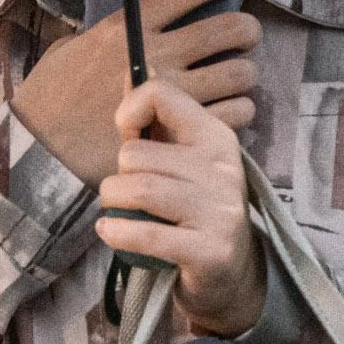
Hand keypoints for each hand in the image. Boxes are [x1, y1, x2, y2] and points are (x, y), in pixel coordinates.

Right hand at [11, 0, 265, 185]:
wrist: (42, 150)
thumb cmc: (51, 96)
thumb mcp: (73, 47)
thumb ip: (112, 34)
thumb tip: (134, 26)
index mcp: (130, 25)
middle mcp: (156, 53)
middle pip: (230, 28)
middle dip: (248, 31)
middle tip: (243, 40)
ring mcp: (171, 93)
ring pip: (240, 72)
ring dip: (245, 74)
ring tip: (233, 80)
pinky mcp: (179, 130)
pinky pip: (235, 113)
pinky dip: (240, 110)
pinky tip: (227, 110)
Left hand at [97, 79, 266, 336]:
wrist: (232, 276)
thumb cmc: (194, 211)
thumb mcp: (182, 160)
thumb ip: (158, 120)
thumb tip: (134, 67)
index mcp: (216, 137)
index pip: (163, 95)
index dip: (130, 113)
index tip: (128, 137)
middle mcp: (222, 168)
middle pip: (136, 153)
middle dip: (118, 176)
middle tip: (128, 194)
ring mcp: (219, 210)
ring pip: (137, 189)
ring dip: (113, 203)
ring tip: (117, 212)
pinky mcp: (208, 250)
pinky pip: (145, 233)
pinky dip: (116, 232)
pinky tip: (110, 231)